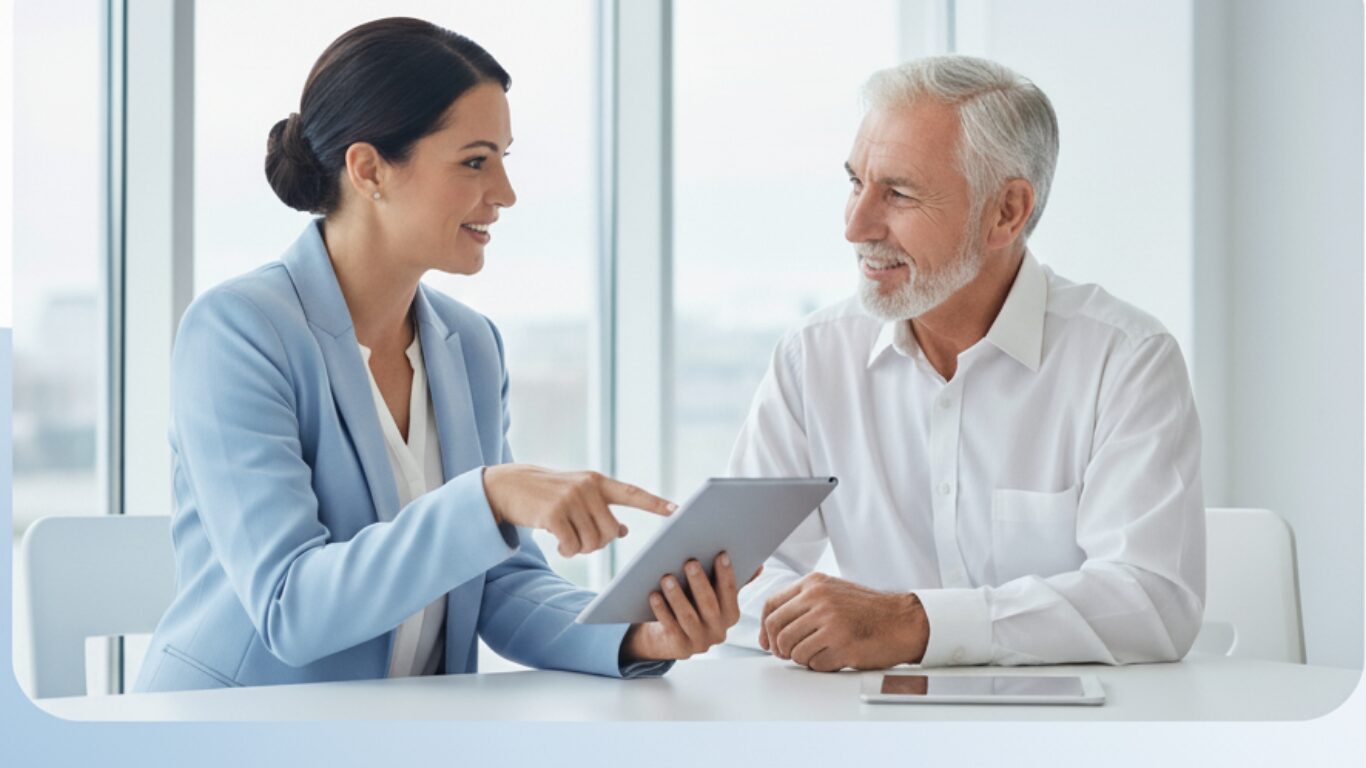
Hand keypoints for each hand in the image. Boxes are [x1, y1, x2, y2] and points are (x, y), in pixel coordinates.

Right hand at [482, 465, 675, 556]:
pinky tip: (558, 544)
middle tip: (582, 539)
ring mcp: (570, 499)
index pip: (632, 493)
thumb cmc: (548, 495)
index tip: (677, 511)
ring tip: (567, 540)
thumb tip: (624, 530)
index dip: (655, 503)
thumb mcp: (577, 496)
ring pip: (592, 542)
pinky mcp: (553, 514)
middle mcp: (587, 487)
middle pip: (610, 532)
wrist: (509, 486)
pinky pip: (572, 546)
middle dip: (598, 543)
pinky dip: (567, 552)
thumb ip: (601, 509)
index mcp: (597, 481)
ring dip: (580, 549)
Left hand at [620, 553, 761, 661]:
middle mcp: (719, 631)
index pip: (731, 592)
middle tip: (690, 562)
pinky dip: (662, 611)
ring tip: (667, 577)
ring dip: (678, 596)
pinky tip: (654, 596)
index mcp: (731, 615)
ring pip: (689, 617)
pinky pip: (671, 628)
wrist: (671, 639)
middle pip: (709, 604)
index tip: (721, 554)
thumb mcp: (715, 597)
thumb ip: (734, 582)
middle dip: (700, 582)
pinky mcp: (681, 649)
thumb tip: (759, 566)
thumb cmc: (695, 608)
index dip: (727, 574)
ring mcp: (700, 642)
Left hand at [758, 572, 928, 671]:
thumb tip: (771, 628)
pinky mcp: (843, 644)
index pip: (771, 606)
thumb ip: (803, 603)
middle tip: (788, 654)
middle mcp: (819, 599)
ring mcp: (831, 622)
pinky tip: (835, 657)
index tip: (767, 641)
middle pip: (777, 630)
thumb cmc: (869, 610)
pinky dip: (821, 665)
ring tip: (819, 653)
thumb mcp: (832, 592)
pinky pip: (814, 664)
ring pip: (793, 650)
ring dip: (802, 658)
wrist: (902, 621)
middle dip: (779, 648)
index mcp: (814, 584)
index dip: (764, 628)